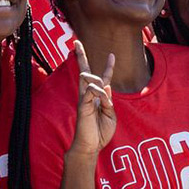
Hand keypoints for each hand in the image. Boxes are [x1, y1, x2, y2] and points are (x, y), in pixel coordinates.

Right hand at [71, 40, 114, 158]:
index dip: (109, 67)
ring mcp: (84, 99)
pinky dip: (100, 93)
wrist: (91, 146)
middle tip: (76, 42)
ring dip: (97, 79)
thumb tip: (106, 85)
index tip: (112, 55)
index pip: (103, 78)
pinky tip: (101, 100)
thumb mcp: (110, 115)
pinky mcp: (82, 104)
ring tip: (101, 98)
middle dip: (80, 56)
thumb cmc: (100, 132)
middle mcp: (89, 96)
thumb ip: (108, 100)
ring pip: (88, 77)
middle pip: (84, 71)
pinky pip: (91, 90)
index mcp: (98, 97)